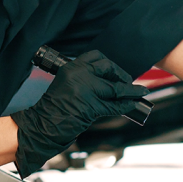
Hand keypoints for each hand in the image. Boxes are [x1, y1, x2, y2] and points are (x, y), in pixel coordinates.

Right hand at [10, 50, 148, 177]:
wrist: (42, 125)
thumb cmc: (54, 108)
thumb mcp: (66, 85)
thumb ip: (84, 79)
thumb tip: (109, 81)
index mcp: (71, 67)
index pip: (96, 56)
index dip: (110, 63)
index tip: (116, 71)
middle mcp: (79, 74)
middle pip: (108, 68)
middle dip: (122, 75)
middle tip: (128, 82)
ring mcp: (85, 90)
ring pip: (115, 88)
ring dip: (130, 91)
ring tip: (140, 92)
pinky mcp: (91, 106)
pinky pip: (114, 105)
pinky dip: (125, 105)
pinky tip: (132, 105)